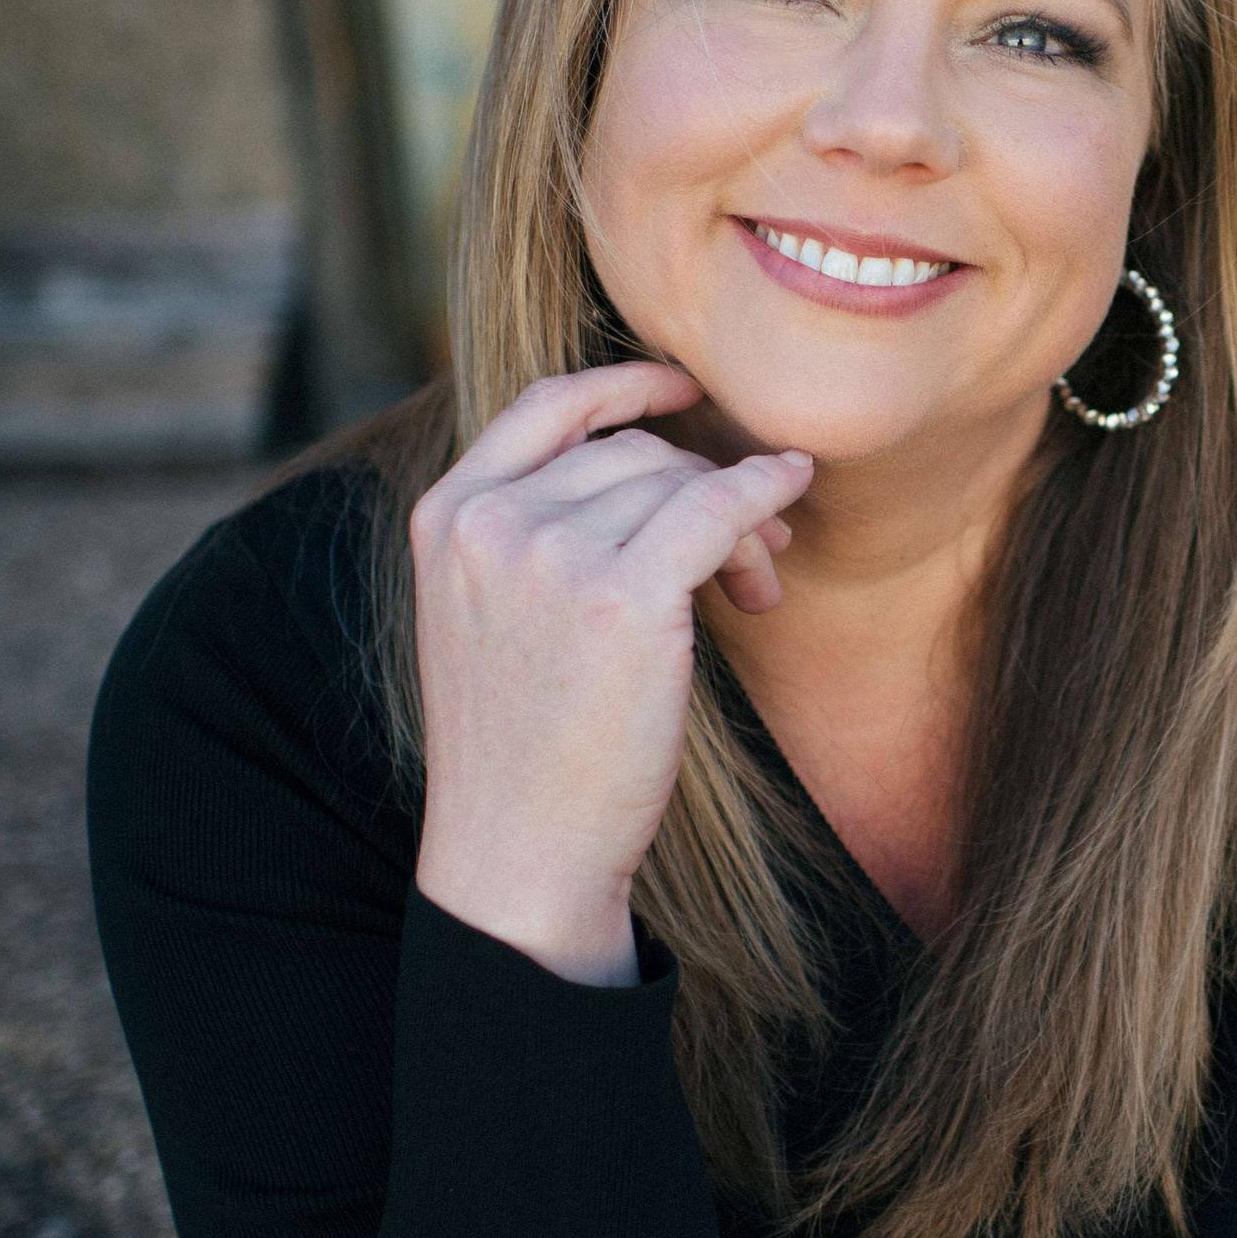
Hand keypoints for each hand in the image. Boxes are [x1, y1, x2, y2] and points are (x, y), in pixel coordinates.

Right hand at [407, 363, 813, 977]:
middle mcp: (489, 522)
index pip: (544, 407)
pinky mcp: (620, 597)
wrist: (519, 852)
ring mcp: (549, 554)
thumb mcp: (488, 615)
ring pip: (681, 484)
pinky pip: (717, 507)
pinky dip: (764, 493)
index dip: (624, 384)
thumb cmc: (523, 744)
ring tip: (755, 586)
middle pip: (634, 453)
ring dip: (738, 521)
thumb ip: (530, 532)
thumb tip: (652, 463)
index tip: (684, 390)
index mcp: (446, 516)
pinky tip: (790, 494)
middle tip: (750, 552)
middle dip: (701, 487)